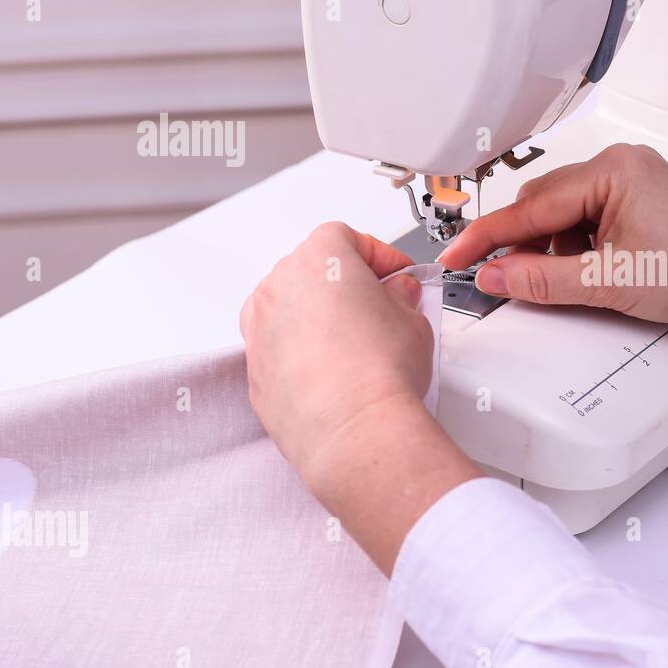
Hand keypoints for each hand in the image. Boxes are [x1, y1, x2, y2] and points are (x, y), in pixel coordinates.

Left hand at [240, 222, 477, 572]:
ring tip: (358, 343)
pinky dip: (303, 352)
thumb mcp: (413, 320)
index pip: (347, 237)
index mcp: (318, 259)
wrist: (354, 430)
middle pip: (313, 269)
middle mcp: (279, 286)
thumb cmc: (379, 373)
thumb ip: (401, 297)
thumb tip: (396, 295)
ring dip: (320, 317)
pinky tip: (336, 373)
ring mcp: (259, 328)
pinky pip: (280, 347)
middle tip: (383, 307)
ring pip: (291, 308)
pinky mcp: (254, 369)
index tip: (398, 276)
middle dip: (347, 285)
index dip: (380, 256)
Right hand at [441, 145, 667, 406]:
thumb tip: (495, 276)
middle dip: (522, 247)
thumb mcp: (608, 283)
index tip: (457, 257)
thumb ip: (541, 280)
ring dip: (552, 253)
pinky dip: (576, 253)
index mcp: (613, 170)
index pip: (531, 206)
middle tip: (498, 282)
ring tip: (557, 287)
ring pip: (565, 218)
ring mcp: (633, 185)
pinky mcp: (642, 206)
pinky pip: (589, 223)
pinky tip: (580, 278)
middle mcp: (622, 167)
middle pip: (544, 206)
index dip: (488, 237)